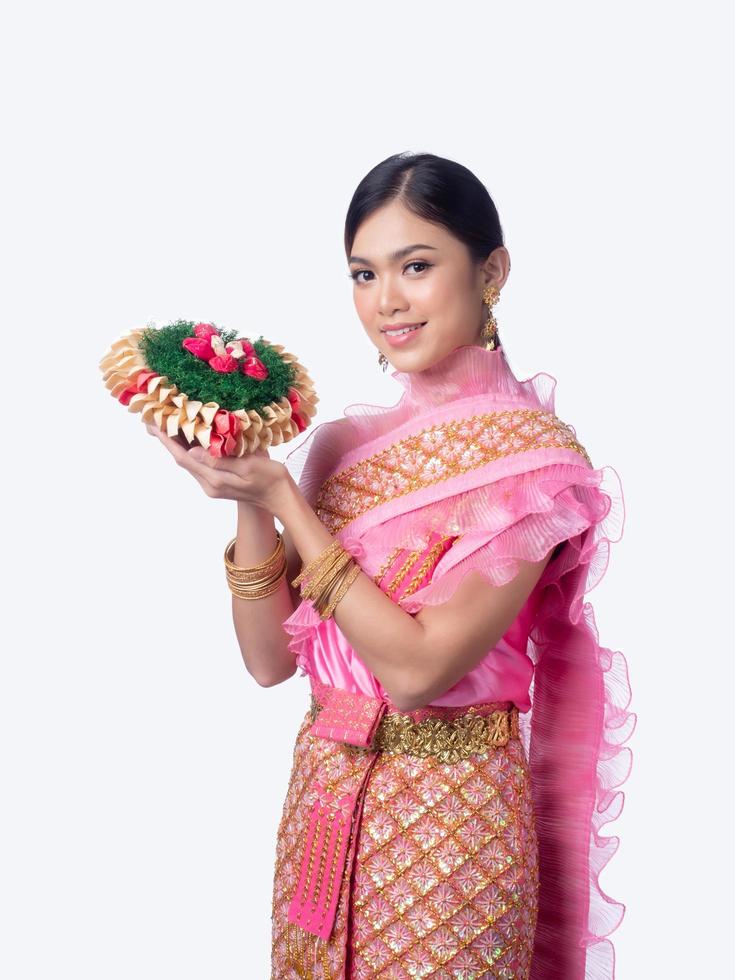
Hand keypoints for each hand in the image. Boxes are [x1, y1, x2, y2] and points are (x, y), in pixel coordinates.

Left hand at [143, 422, 291, 514]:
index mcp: (215, 481)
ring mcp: (213, 484)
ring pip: (189, 461)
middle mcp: (209, 484)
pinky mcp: (218, 481)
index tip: (154, 424)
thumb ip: (220, 461)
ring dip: (177, 443)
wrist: (280, 498)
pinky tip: (189, 436)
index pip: (185, 458)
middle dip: (167, 440)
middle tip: (153, 419)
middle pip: (182, 460)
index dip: (168, 440)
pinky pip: (199, 463)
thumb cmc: (271, 480)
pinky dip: (190, 448)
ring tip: (166, 424)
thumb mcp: (248, 467)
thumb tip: (192, 452)